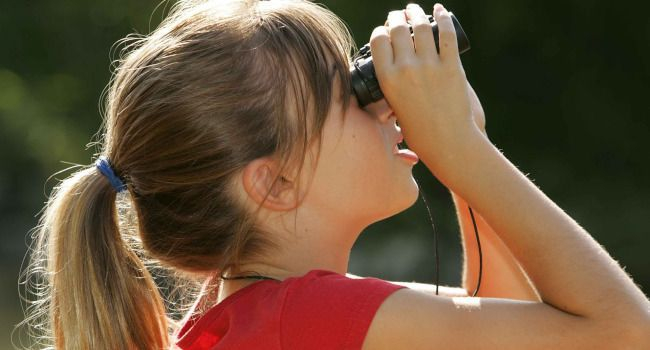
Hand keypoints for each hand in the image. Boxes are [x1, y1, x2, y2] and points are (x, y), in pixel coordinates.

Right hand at [370, 3, 482, 164]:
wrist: (448, 143)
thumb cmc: (420, 132)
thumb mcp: (395, 108)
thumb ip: (393, 87)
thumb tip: (393, 71)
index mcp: (388, 80)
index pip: (379, 41)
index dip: (381, 31)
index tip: (384, 30)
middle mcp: (406, 70)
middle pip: (398, 30)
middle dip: (396, 17)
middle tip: (399, 15)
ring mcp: (430, 67)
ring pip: (421, 27)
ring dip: (416, 13)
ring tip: (415, 10)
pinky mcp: (452, 67)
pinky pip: (446, 35)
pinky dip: (442, 18)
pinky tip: (439, 11)